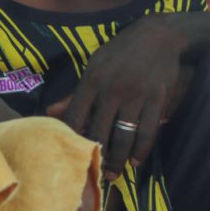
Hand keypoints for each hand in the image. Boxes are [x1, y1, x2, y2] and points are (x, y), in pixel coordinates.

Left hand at [46, 17, 191, 180]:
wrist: (159, 36)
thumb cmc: (121, 53)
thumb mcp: (95, 66)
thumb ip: (75, 94)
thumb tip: (50, 112)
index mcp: (92, 79)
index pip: (75, 116)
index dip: (71, 138)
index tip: (70, 154)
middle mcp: (111, 89)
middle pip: (99, 132)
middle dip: (96, 156)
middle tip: (94, 174)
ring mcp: (135, 95)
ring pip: (124, 136)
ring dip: (118, 160)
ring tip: (113, 174)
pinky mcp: (156, 99)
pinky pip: (147, 132)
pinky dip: (141, 150)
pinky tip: (136, 161)